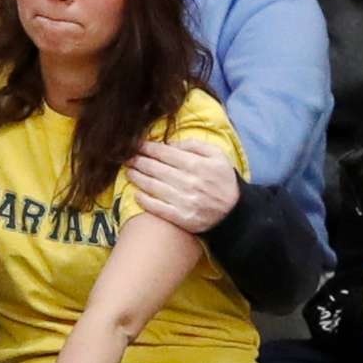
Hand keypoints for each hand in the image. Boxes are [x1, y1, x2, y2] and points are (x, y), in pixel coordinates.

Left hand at [126, 139, 240, 233]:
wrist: (234, 214)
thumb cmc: (224, 181)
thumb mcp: (218, 156)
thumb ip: (196, 146)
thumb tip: (172, 144)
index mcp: (197, 165)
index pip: (166, 154)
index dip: (148, 148)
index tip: (136, 145)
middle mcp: (189, 182)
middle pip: (156, 169)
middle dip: (139, 161)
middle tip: (127, 156)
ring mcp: (183, 201)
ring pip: (153, 186)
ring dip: (138, 178)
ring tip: (128, 171)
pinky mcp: (181, 218)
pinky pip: (157, 208)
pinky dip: (145, 200)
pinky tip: (136, 194)